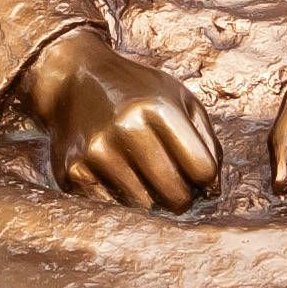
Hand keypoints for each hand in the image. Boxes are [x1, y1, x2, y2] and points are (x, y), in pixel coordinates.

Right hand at [19, 28, 219, 212]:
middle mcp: (127, 128)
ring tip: (144, 178)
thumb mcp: (179, 99)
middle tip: (173, 186)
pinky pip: (113, 208)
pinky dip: (121, 201)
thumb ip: (206, 141)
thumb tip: (213, 191)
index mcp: (158, 108)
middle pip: (175, 194)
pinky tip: (118, 179)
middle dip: (181, 197)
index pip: (202, 169)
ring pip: (144, 207)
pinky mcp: (73, 170)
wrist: (75, 79)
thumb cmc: (138, 93)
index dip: (204, 178)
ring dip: (150, 200)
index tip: (195, 173)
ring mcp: (97, 151)